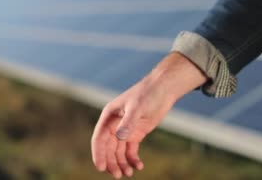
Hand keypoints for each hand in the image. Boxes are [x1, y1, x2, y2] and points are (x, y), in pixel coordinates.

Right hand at [91, 53, 206, 177]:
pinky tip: (139, 166)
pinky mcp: (136, 133)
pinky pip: (130, 150)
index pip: (99, 138)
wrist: (163, 89)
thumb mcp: (137, 107)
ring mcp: (125, 130)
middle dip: (111, 162)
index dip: (98, 154)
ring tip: (129, 173)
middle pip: (108, 148)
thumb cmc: (147, 94)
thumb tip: (119, 137)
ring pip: (118, 151)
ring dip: (121, 163)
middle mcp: (114, 125)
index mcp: (109, 117)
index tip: (101, 168)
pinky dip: (133, 159)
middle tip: (117, 175)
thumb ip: (128, 122)